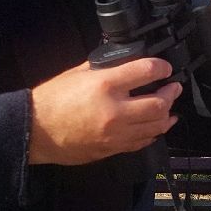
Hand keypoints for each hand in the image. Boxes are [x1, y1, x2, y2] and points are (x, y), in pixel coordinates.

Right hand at [28, 58, 181, 164]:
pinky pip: (141, 142)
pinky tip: (156, 127)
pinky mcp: (112, 148)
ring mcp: (115, 133)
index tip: (165, 68)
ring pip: (155, 126)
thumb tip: (124, 61)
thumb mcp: (77, 73)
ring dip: (167, 116)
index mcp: (105, 85)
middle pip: (158, 104)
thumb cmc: (52, 99)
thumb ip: (104, 67)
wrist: (35, 131)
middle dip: (172, 94)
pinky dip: (152, 133)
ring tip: (170, 108)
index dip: (162, 67)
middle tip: (174, 87)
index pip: (146, 72)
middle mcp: (115, 110)